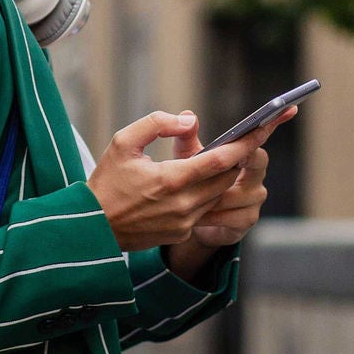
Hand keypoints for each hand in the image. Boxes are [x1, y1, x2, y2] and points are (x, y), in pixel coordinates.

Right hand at [84, 110, 280, 252]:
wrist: (92, 228)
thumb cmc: (106, 182)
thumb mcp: (123, 142)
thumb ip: (157, 124)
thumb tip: (189, 120)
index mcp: (170, 180)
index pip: (218, 161)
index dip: (243, 145)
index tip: (261, 131)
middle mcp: (182, 204)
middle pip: (225, 179)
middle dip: (238, 159)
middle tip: (248, 140)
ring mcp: (183, 222)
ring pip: (217, 195)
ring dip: (222, 178)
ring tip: (223, 158)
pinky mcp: (180, 234)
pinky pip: (204, 210)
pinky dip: (205, 194)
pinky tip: (198, 183)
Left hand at [166, 109, 290, 275]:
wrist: (192, 221)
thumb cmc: (194, 183)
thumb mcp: (188, 160)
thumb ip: (187, 139)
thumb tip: (187, 115)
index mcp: (245, 155)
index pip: (260, 137)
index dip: (274, 123)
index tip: (288, 109)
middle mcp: (256, 175)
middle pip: (257, 161)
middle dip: (237, 161)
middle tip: (218, 163)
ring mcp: (255, 198)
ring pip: (237, 192)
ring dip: (213, 196)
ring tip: (192, 199)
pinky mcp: (248, 220)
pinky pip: (232, 215)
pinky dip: (212, 215)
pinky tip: (198, 217)